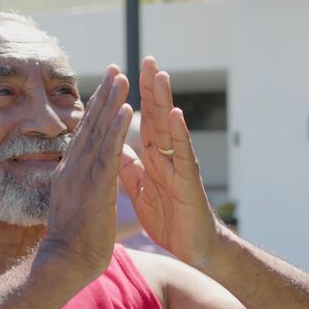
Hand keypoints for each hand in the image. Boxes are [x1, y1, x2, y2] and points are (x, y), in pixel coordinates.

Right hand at [39, 66, 132, 280]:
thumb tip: (77, 187)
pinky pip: (110, 151)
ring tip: (122, 78)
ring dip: (111, 102)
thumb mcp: (74, 210)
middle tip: (115, 69)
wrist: (65, 263)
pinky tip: (127, 109)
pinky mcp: (96, 186)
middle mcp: (74, 168)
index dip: (94, 111)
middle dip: (103, 96)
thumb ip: (78, 193)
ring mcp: (83, 175)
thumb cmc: (72, 244)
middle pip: (90, 125)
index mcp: (70, 174)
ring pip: (99, 132)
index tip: (104, 89)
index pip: (84, 136)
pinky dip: (117, 128)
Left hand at [119, 56, 217, 266]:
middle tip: (148, 59)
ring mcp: (179, 166)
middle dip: (152, 88)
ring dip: (165, 101)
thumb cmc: (170, 220)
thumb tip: (115, 150)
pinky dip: (180, 134)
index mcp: (152, 159)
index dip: (134, 99)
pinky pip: (183, 154)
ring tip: (161, 75)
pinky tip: (175, 115)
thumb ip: (130, 169)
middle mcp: (167, 157)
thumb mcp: (141, 192)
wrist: (193, 249)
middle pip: (157, 116)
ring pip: (171, 128)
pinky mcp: (188, 181)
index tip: (124, 74)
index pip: (142, 122)